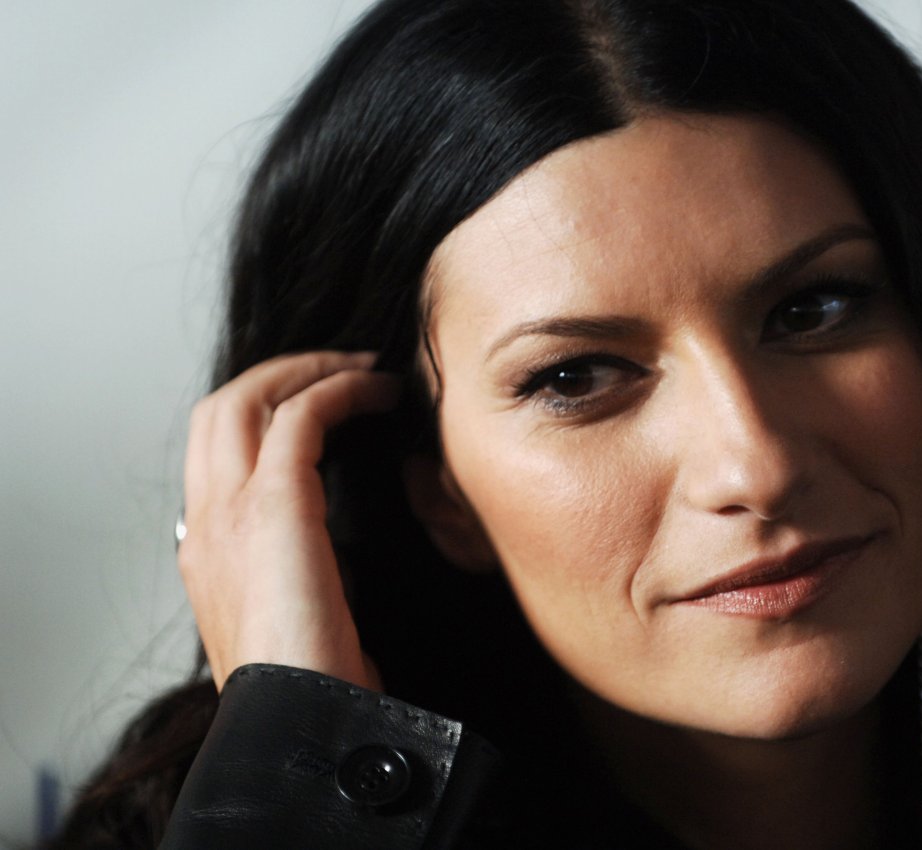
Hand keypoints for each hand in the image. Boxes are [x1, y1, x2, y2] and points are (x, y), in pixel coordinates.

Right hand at [178, 351, 400, 691]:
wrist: (300, 722)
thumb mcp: (295, 614)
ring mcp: (227, 513)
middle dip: (279, 375)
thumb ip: (296, 567)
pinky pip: (298, 416)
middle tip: (341, 368)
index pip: (214, 450)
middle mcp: (205, 524)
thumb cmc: (314, 682)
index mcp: (207, 550)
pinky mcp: (272, 507)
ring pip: (245, 398)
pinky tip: (376, 392)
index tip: (321, 403)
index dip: (263, 411)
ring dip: (309, 371)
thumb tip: (334, 540)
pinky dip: (337, 391)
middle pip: (218, 409)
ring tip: (363, 370)